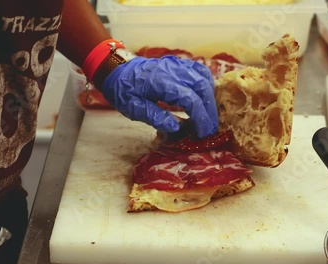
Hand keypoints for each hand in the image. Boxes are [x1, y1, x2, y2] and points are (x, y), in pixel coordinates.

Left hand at [101, 56, 218, 137]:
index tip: (203, 133)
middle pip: (202, 87)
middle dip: (209, 110)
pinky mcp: (179, 64)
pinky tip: (205, 99)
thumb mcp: (132, 107)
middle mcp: (172, 70)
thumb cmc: (123, 90)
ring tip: (208, 117)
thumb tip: (175, 128)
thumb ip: (154, 116)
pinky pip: (199, 71)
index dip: (200, 117)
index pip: (190, 98)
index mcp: (160, 81)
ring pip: (204, 77)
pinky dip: (206, 86)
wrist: (117, 70)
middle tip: (209, 129)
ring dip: (210, 98)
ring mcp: (177, 65)